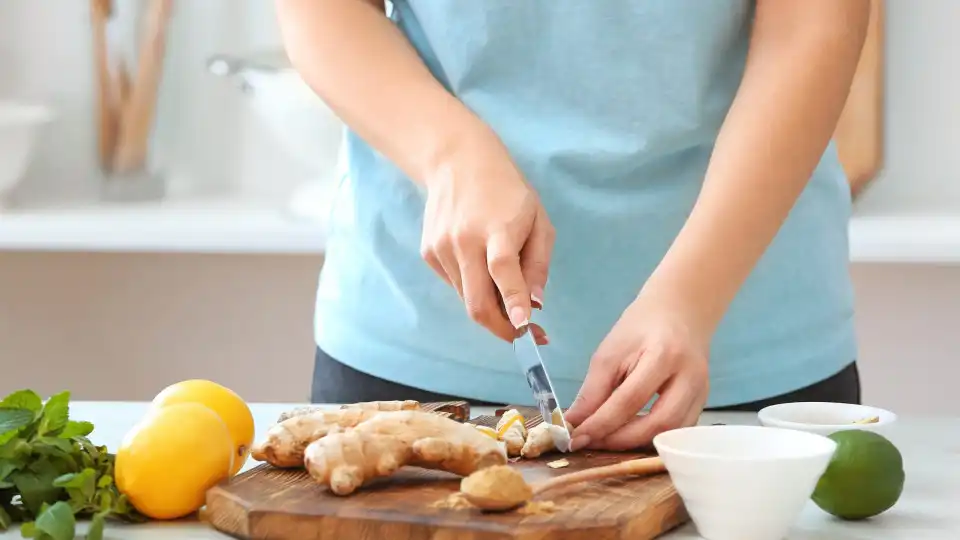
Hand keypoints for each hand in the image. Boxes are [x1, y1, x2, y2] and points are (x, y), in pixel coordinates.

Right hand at [420, 132, 553, 342]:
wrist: (456, 161)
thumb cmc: (507, 191)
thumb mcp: (537, 218)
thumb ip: (538, 262)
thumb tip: (535, 303)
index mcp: (497, 228)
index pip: (503, 269)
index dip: (513, 300)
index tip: (524, 326)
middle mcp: (464, 241)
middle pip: (477, 301)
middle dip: (500, 328)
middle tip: (523, 336)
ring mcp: (442, 248)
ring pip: (466, 297)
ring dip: (489, 307)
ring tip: (506, 294)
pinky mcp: (428, 252)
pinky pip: (454, 284)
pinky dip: (472, 287)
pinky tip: (479, 264)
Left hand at [564, 294, 710, 450]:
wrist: (679, 312)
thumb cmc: (641, 327)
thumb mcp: (610, 352)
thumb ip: (593, 391)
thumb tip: (574, 424)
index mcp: (663, 355)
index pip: (630, 400)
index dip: (601, 424)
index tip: (577, 438)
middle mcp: (689, 377)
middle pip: (658, 423)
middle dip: (620, 440)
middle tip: (591, 442)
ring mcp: (701, 391)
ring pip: (671, 433)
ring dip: (636, 443)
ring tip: (607, 440)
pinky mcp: (703, 402)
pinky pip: (678, 431)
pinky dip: (652, 438)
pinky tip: (630, 434)